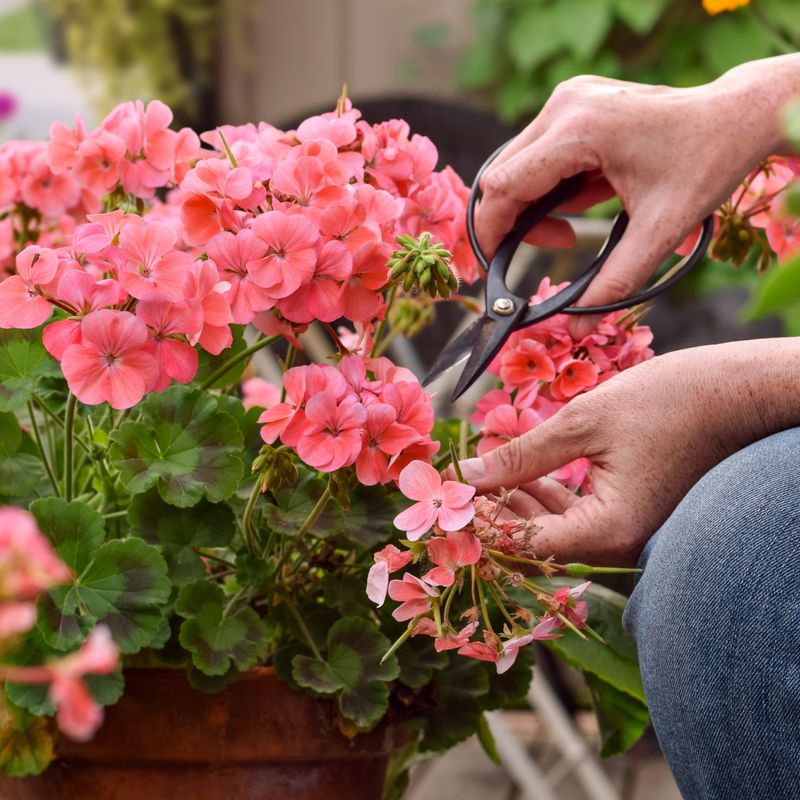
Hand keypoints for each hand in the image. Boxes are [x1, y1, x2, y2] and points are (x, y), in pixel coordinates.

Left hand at [452, 339, 799, 565]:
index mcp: (607, 530)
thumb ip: (521, 455)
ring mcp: (625, 532)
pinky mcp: (628, 514)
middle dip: (491, 512)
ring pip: (551, 530)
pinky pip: (574, 516)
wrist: (737, 394)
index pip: (522, 544)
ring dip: (513, 502)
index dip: (478, 522)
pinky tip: (516, 471)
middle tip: (454, 481)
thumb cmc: (671, 402)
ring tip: (478, 471)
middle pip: (533, 543)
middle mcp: (617, 544)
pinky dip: (542, 496)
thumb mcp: (583, 422)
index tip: (444, 497)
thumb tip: (468, 476)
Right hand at [477, 56, 798, 337]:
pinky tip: (585, 202)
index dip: (490, 233)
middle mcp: (565, 104)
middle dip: (513, 222)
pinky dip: (549, 189)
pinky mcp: (573, 102)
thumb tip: (574, 328)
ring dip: (532, 206)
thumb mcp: (661, 231)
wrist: (738, 115)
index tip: (493, 269)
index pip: (503, 186)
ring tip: (572, 230)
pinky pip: (537, 155)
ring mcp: (568, 99)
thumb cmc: (707, 163)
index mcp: (581, 128)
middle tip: (551, 248)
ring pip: (516, 166)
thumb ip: (614, 282)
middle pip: (502, 176)